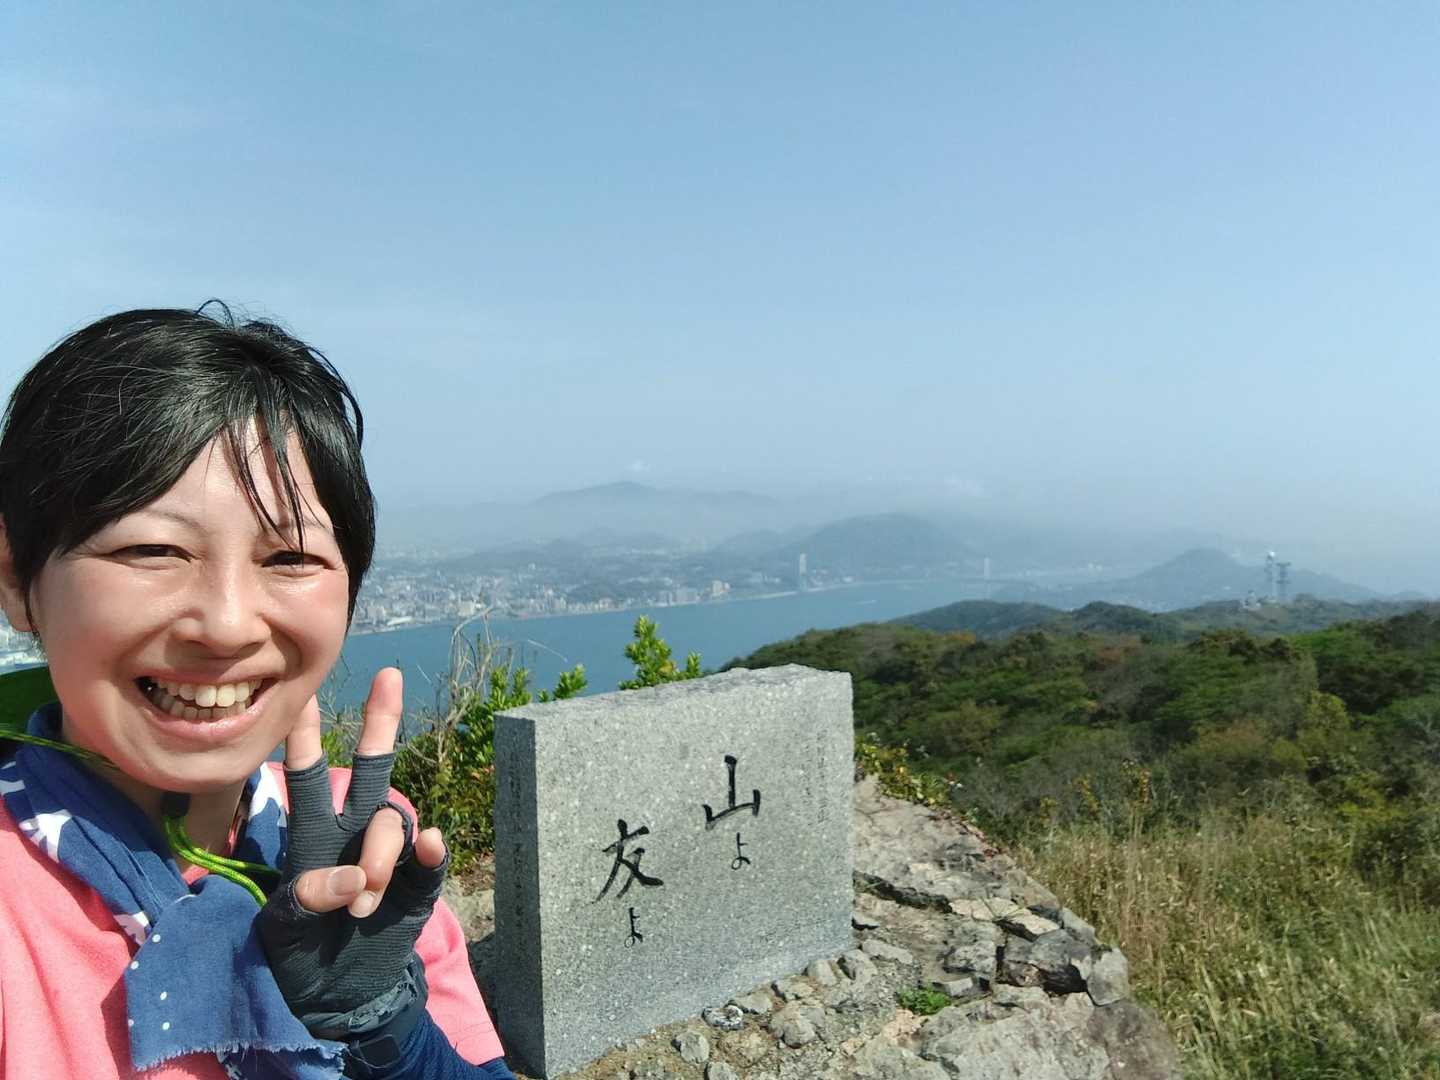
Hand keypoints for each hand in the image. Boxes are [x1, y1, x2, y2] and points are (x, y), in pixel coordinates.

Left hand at [257, 667, 448, 1035]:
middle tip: (389, 677)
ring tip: (365, 899)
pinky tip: (429, 848)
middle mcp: (354, 835)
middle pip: (372, 770)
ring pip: (395, 822)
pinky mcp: (417, 887)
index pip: (309, 779)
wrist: (342, 999)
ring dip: (381, 852)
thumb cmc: (300, 957)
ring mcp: (390, 859)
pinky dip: (430, 851)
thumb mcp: (283, 932)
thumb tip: (356, 879)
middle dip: (381, 723)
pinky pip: (430, 858)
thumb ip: (308, 900)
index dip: (308, 739)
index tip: (305, 698)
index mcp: (313, 838)